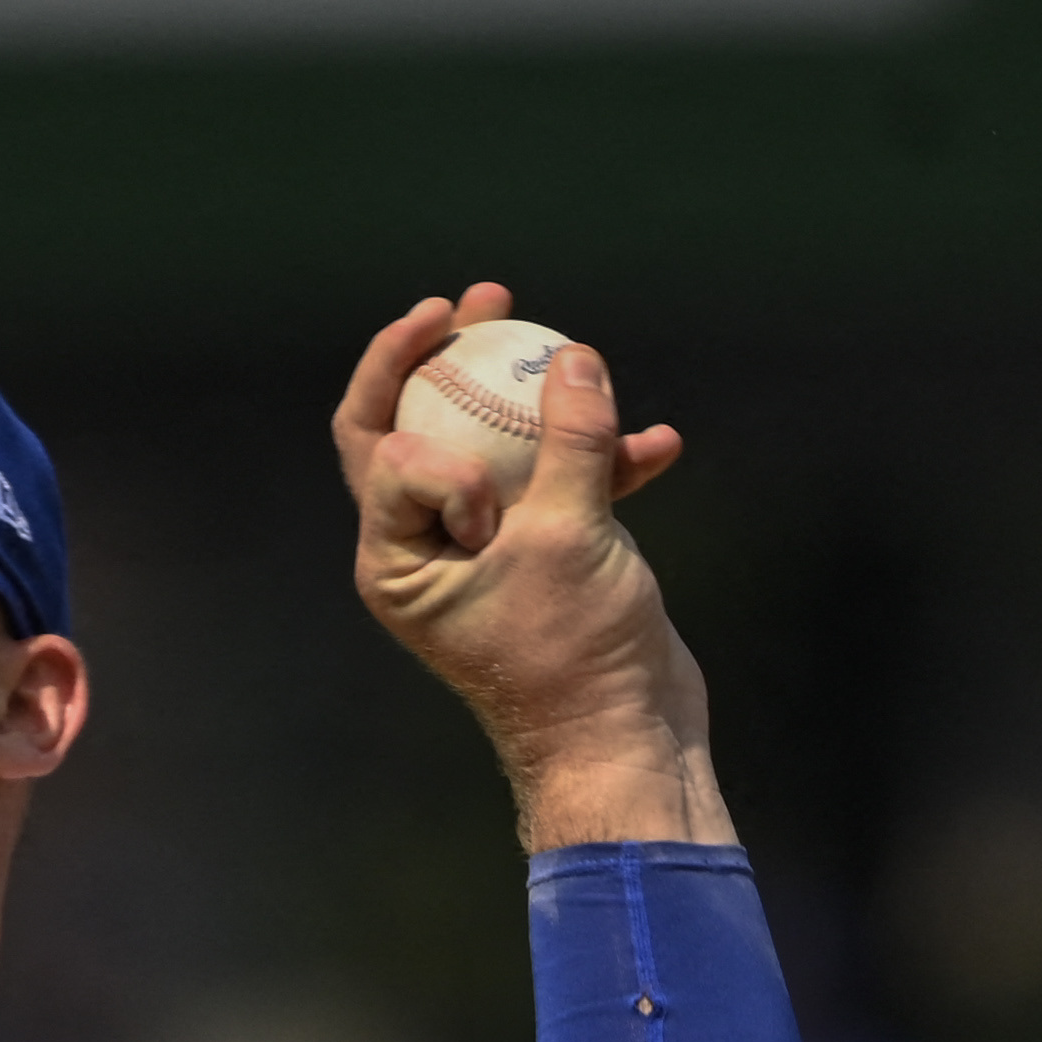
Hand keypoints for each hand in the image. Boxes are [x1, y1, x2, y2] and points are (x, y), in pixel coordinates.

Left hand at [333, 283, 734, 849]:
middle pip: (420, 427)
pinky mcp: (547, 557)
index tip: (487, 481)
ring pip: (499, 448)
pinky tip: (659, 443)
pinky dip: (606, 462)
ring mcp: (489, 551)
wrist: (626, 742)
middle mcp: (428, 550)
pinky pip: (565, 487)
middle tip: (482, 299)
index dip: (432, 435)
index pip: (382, 451)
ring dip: (535, 397)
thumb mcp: (570, 537)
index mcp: (396, 558)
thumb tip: (573, 356)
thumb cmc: (574, 657)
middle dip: (449, 359)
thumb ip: (570, 442)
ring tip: (565, 339)